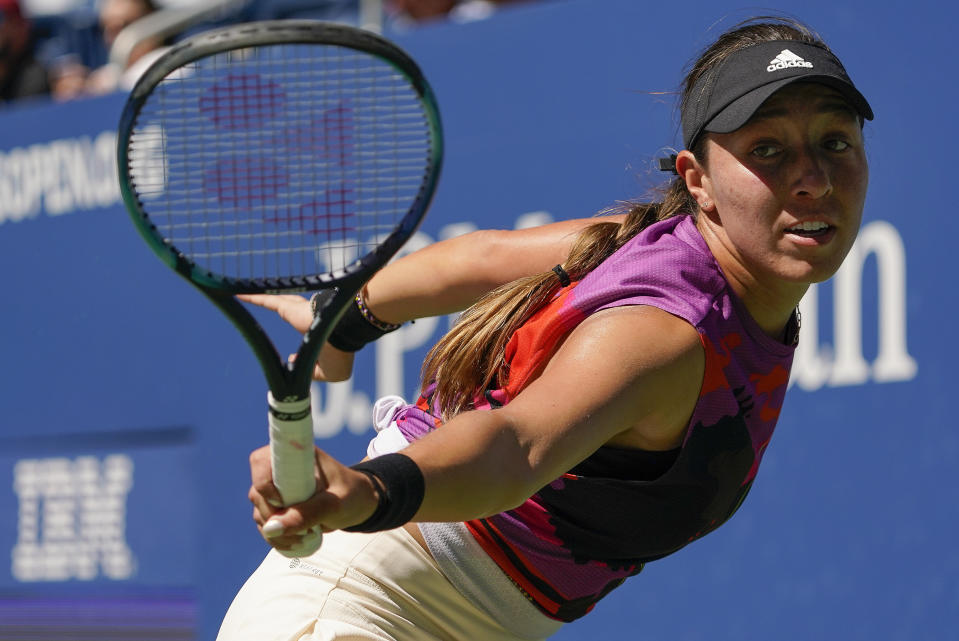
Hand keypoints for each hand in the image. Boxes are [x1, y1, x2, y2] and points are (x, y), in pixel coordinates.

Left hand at [238, 294, 355, 380]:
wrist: (340, 337)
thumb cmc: (339, 354)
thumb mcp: (330, 373)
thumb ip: (314, 373)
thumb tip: (294, 366)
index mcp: (322, 331)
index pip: (308, 332)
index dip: (302, 342)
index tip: (292, 359)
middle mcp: (309, 317)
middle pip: (291, 309)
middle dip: (284, 307)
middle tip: (272, 307)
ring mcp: (298, 310)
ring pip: (277, 300)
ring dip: (262, 298)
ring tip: (245, 294)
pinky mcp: (288, 307)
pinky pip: (267, 301)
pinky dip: (253, 297)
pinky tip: (237, 294)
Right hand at [248, 445, 378, 551]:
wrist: (359, 503)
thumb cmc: (350, 494)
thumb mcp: (335, 504)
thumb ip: (308, 513)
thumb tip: (271, 529)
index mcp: (295, 456)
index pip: (260, 461)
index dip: (263, 482)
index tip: (281, 501)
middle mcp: (282, 470)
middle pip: (258, 493)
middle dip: (274, 517)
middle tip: (301, 531)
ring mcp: (278, 490)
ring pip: (260, 512)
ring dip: (276, 532)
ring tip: (304, 538)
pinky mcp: (279, 507)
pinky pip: (266, 525)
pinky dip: (277, 538)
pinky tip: (296, 543)